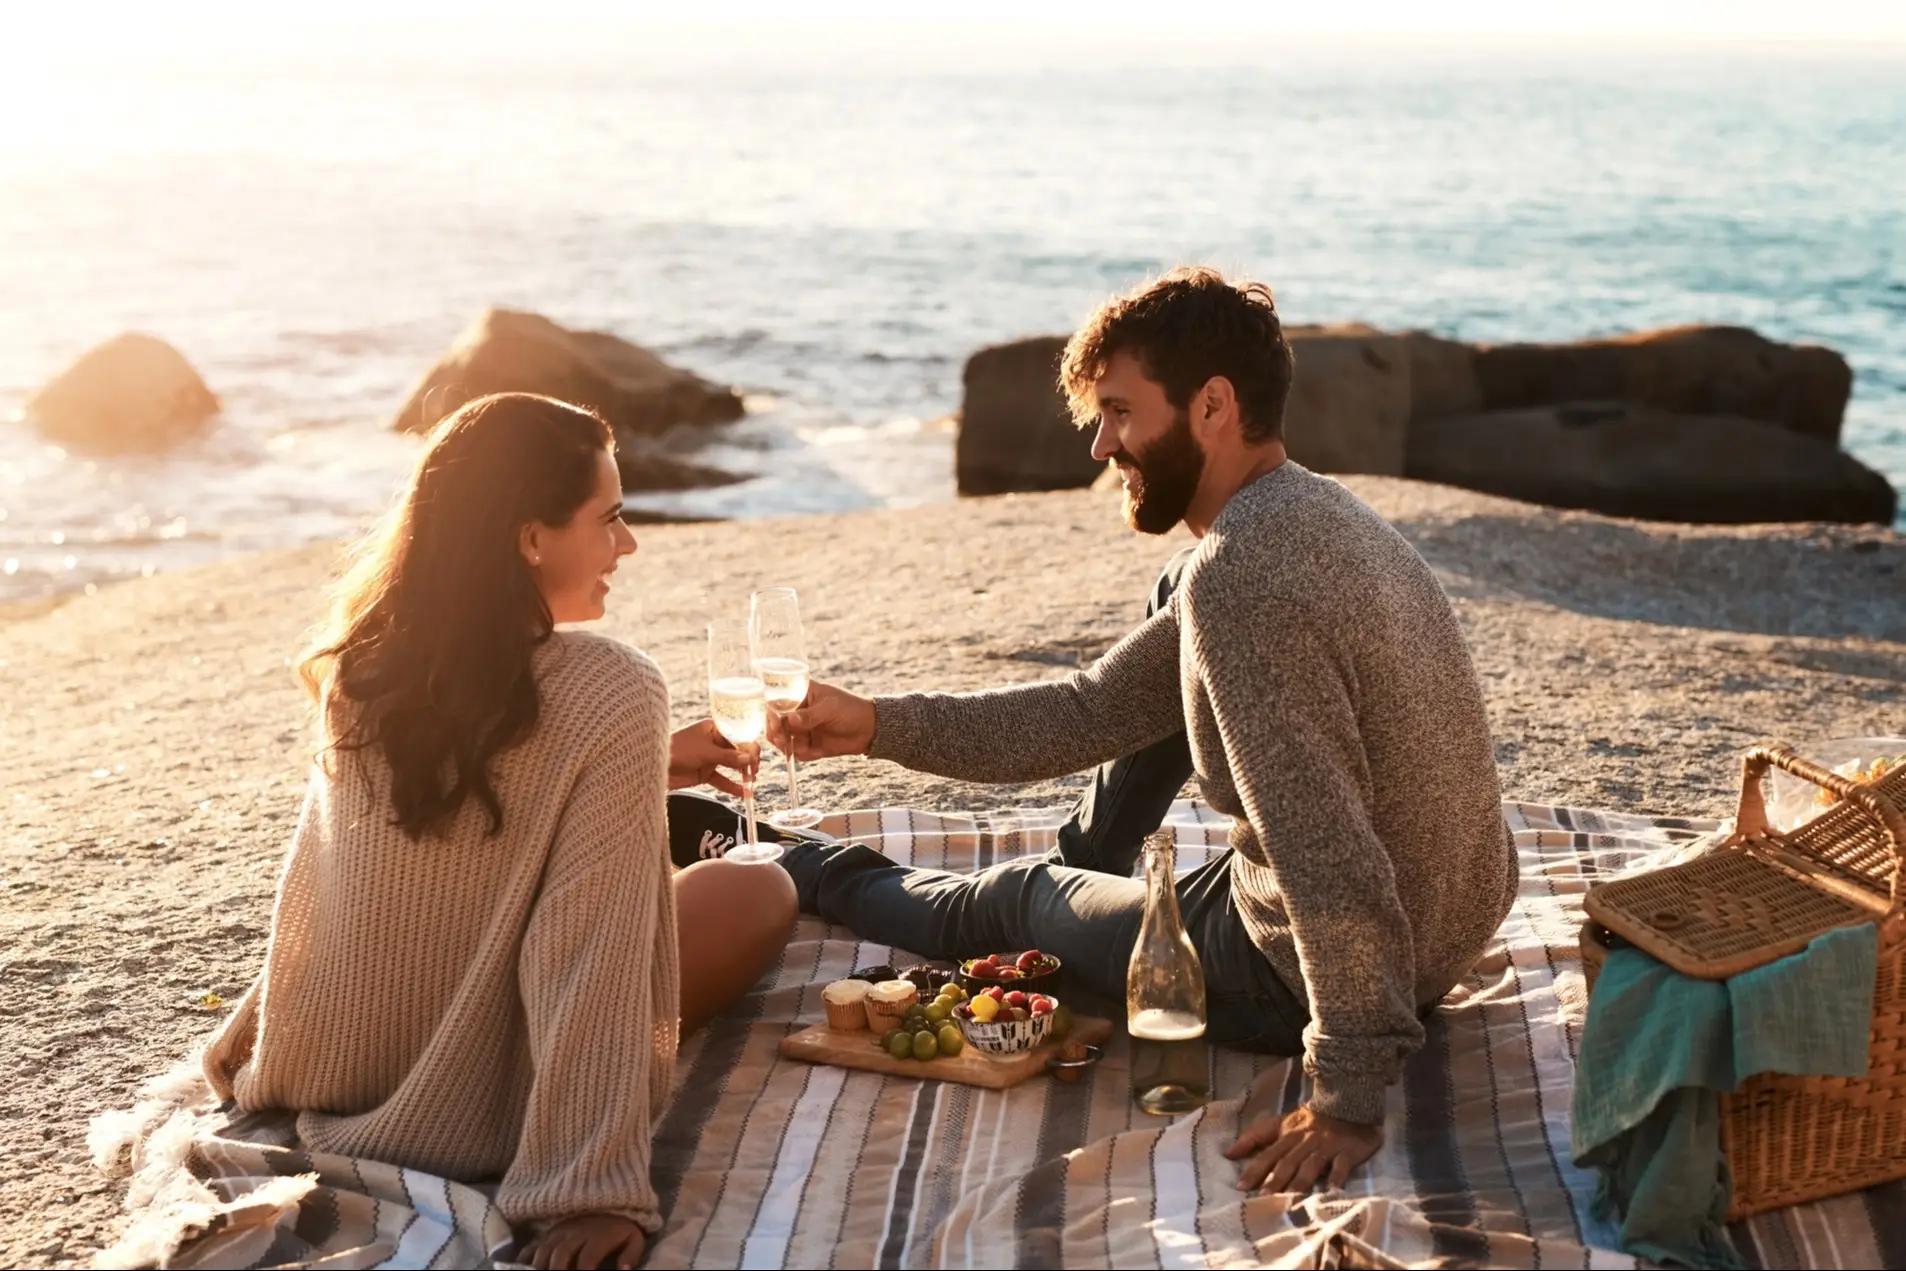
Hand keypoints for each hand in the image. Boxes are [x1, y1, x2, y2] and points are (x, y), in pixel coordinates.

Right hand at [520, 1212, 645, 1269]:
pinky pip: (532, 1245)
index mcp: (598, 1235)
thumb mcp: (633, 1240)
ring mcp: (559, 1232)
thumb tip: (623, 1270)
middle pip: (561, 1253)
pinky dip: (525, 1259)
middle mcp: (576, 1232)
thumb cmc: (620, 1230)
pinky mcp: (549, 1233)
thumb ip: (630, 1256)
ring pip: (544, 1250)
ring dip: (540, 1267)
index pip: (588, 1257)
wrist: (609, 1204)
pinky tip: (523, 1269)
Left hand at [669, 720, 757, 797]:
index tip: (754, 758)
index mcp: (713, 729)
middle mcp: (713, 742)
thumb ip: (728, 756)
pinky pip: (722, 779)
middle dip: (748, 761)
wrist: (653, 766)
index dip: (748, 746)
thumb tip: (749, 758)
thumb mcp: (705, 751)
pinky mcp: (704, 773)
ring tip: (751, 782)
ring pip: (732, 766)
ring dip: (742, 774)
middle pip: (737, 751)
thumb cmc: (676, 750)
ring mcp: (709, 758)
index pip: (738, 735)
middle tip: (754, 771)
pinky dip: (732, 786)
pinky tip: (743, 793)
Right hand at [766, 680, 875, 760]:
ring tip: (803, 748)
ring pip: (782, 740)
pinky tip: (818, 752)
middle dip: (776, 733)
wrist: (869, 729)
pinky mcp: (807, 744)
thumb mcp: (830, 708)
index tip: (774, 723)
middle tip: (782, 739)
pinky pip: (796, 752)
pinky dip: (804, 754)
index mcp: (800, 694)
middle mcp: (796, 712)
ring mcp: (801, 729)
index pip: (776, 702)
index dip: (771, 713)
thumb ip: (810, 715)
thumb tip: (791, 719)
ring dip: (788, 746)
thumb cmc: (850, 709)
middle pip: (775, 723)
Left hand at [1224, 1074, 1382, 1194]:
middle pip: (1287, 1161)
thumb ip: (1256, 1137)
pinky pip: (1341, 1165)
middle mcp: (1304, 1140)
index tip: (1240, 1186)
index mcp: (1287, 1132)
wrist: (1348, 1102)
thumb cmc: (1310, 1119)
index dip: (1254, 1168)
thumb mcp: (1281, 1123)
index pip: (1267, 1152)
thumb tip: (1228, 1153)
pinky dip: (1336, 1178)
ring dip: (1300, 1182)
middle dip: (1275, 1180)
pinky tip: (1331, 1191)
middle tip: (1263, 1198)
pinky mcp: (1347, 1151)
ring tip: (1290, 1199)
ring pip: (1310, 1165)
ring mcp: (1326, 1145)